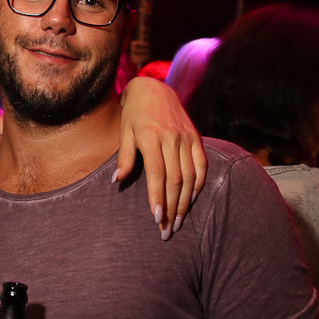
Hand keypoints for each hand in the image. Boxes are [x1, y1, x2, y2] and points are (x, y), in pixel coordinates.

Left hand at [118, 76, 206, 239]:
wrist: (154, 90)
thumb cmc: (134, 115)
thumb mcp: (124, 132)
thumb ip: (124, 157)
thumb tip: (117, 181)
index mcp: (151, 136)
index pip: (157, 172)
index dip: (157, 196)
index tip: (156, 217)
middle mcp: (172, 137)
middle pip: (175, 179)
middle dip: (171, 206)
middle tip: (166, 229)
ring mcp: (187, 137)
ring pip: (190, 176)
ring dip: (185, 202)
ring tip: (178, 222)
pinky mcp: (196, 138)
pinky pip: (201, 165)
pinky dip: (198, 185)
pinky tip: (191, 201)